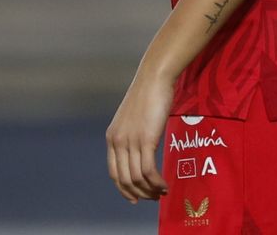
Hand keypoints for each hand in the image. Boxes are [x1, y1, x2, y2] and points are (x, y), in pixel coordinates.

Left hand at [106, 64, 173, 202]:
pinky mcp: (145, 139)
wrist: (154, 78)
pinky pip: (148, 170)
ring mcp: (130, 141)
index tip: (136, 198)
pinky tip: (164, 185)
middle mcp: (117, 142)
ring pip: (136, 178)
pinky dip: (156, 182)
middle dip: (139, 194)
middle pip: (124, 180)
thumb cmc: (148, 94)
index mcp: (112, 138)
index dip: (124, 190)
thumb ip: (132, 134)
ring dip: (150, 190)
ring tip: (162, 193)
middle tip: (153, 198)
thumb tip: (142, 150)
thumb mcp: (133, 118)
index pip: (114, 173)